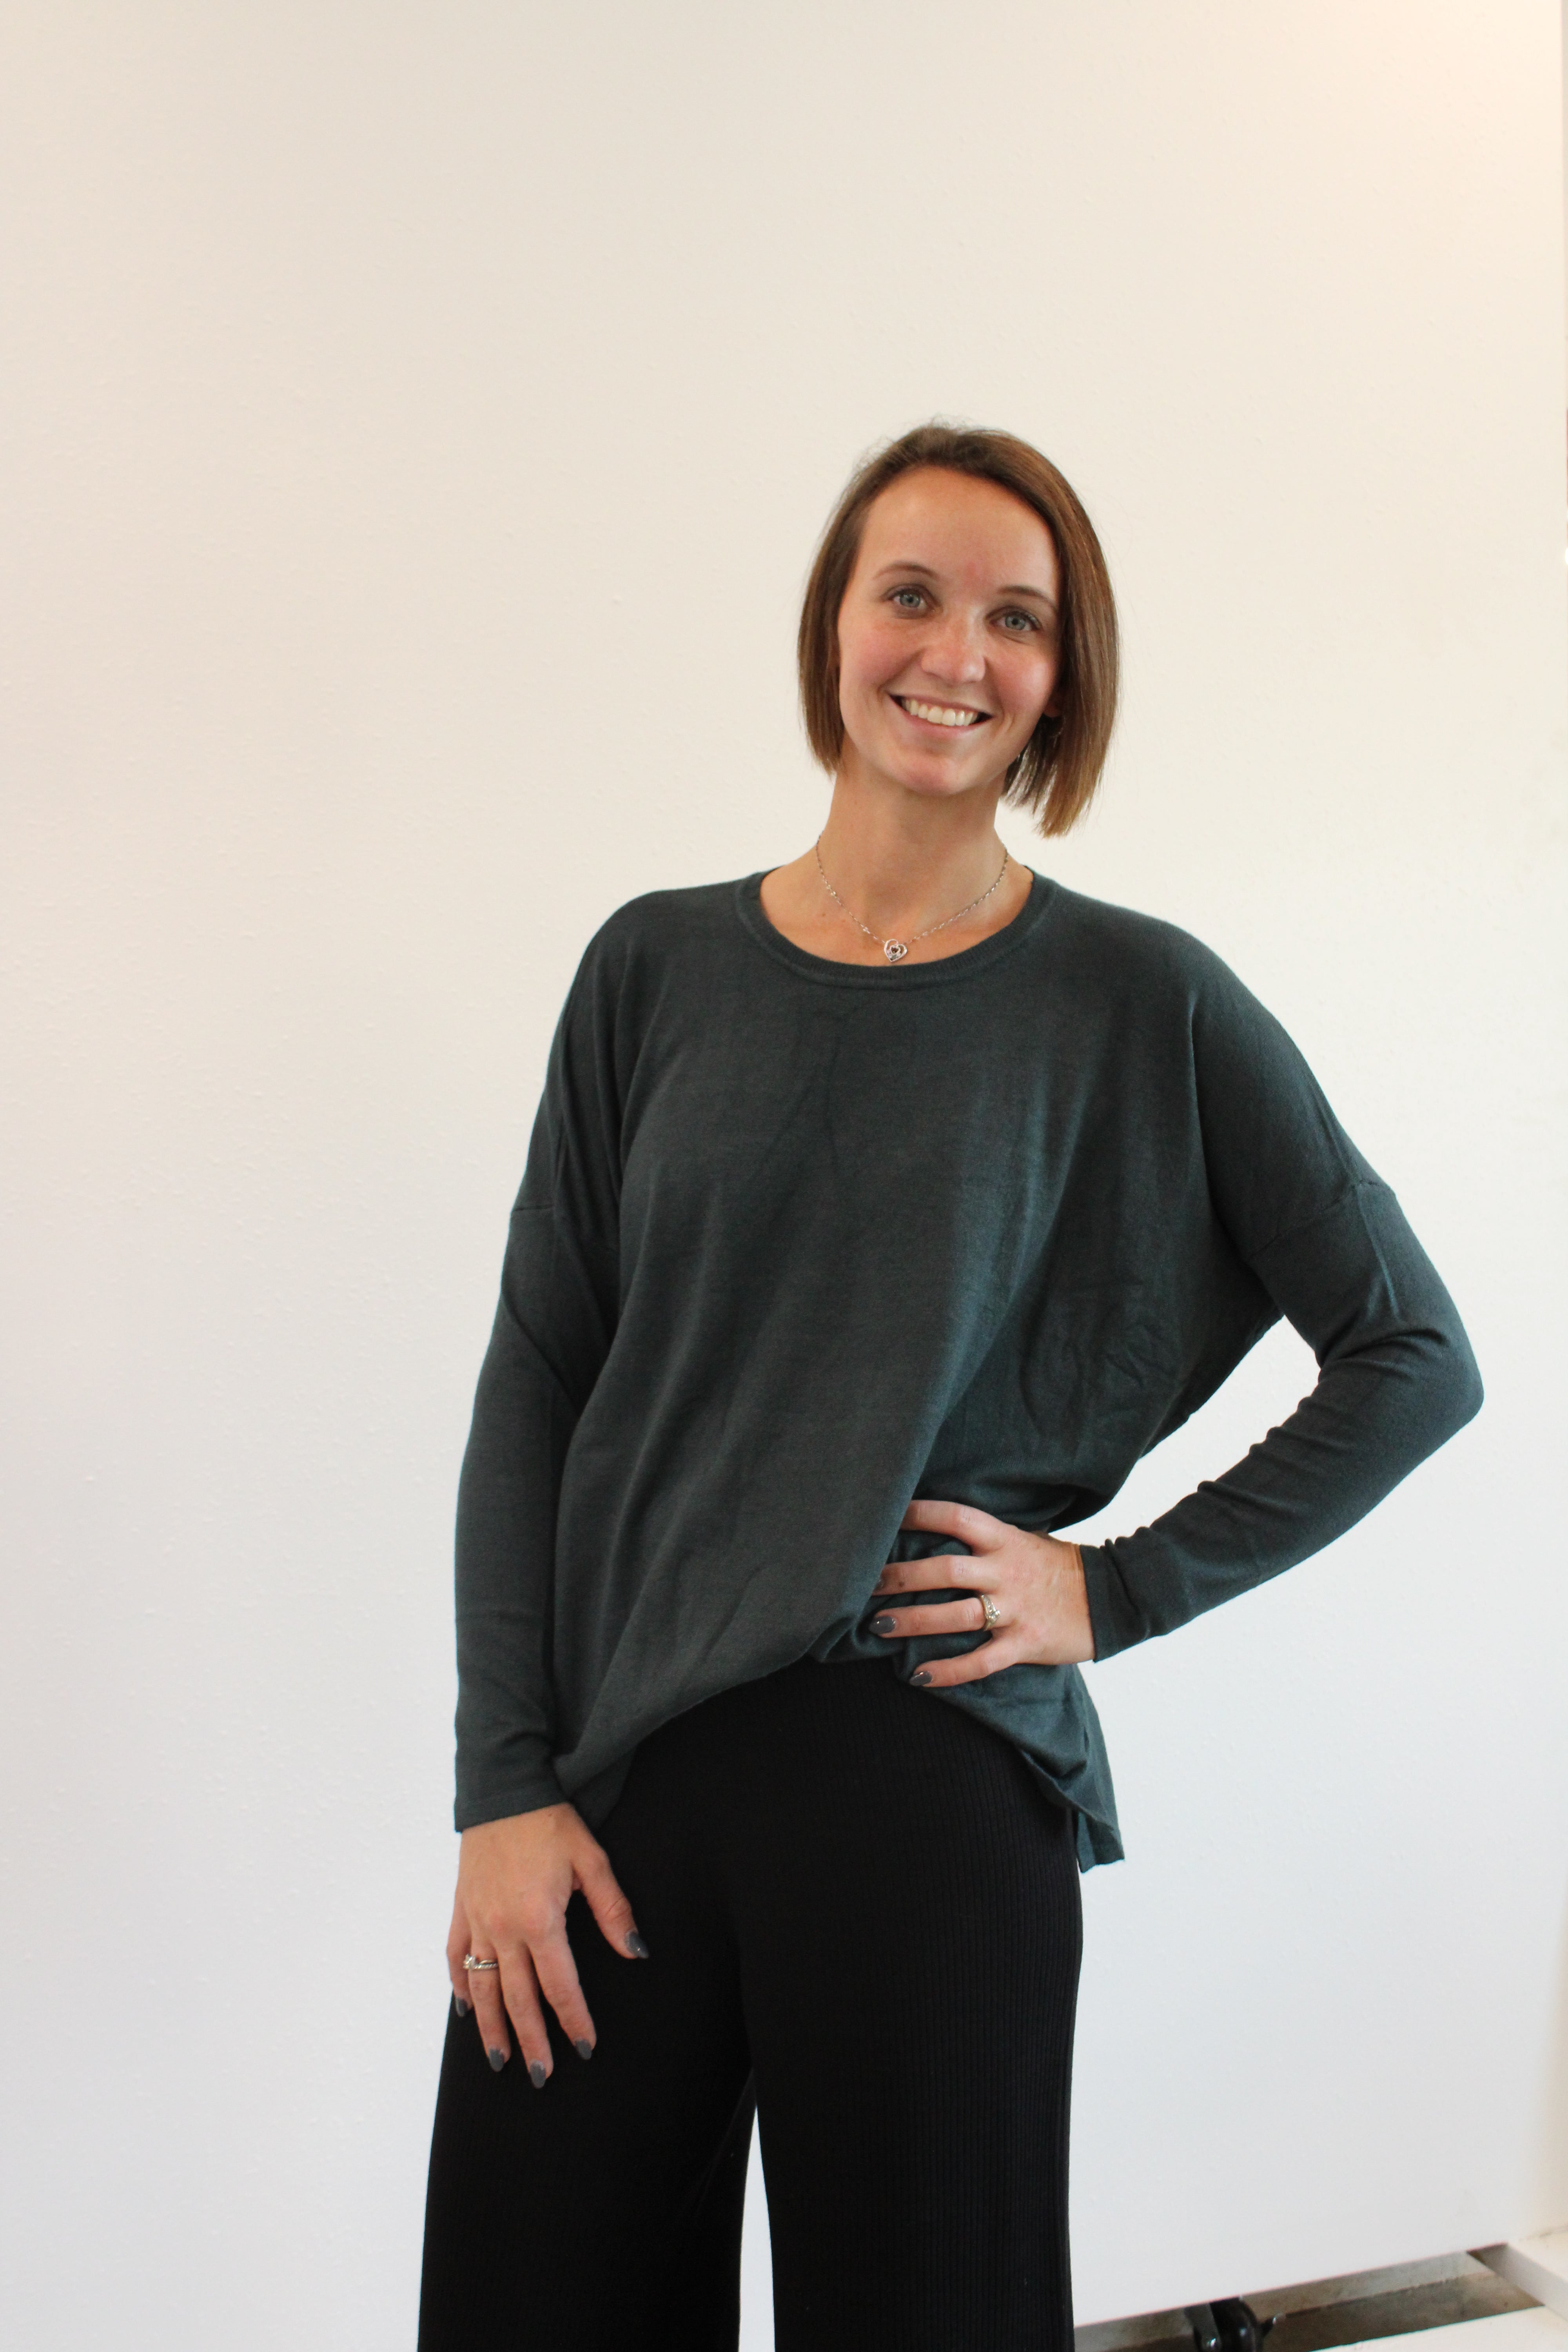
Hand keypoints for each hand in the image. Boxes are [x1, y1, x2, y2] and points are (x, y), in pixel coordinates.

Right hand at [447, 1803, 647, 2085]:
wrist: (504, 1786)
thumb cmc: (551, 1821)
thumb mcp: (592, 1859)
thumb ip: (613, 1910)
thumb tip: (635, 1952)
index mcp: (539, 1919)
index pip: (559, 1985)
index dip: (573, 2020)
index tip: (584, 2048)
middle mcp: (503, 1927)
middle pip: (517, 1998)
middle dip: (531, 2040)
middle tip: (540, 2076)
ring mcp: (477, 1919)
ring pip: (482, 1987)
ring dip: (491, 2027)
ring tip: (500, 2060)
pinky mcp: (462, 1907)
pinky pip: (456, 1956)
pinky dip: (460, 1984)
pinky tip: (466, 2008)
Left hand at [870, 1497, 1093, 1686]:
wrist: (1112, 1598)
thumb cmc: (1058, 1568)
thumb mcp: (1025, 1540)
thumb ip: (986, 1539)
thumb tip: (937, 1533)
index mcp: (1005, 1539)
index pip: (955, 1516)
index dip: (919, 1514)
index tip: (885, 1517)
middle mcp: (1006, 1571)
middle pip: (944, 1569)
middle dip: (900, 1576)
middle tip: (865, 1584)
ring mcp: (1015, 1609)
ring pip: (955, 1615)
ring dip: (912, 1621)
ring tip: (878, 1626)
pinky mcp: (1025, 1643)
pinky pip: (980, 1661)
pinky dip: (947, 1671)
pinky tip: (918, 1676)